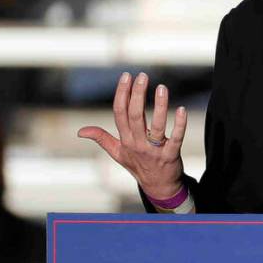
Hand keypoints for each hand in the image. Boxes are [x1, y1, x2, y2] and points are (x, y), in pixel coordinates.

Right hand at [78, 71, 187, 200]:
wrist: (158, 186)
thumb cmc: (137, 165)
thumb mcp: (117, 153)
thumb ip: (101, 139)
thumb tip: (80, 131)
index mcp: (125, 140)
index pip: (120, 113)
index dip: (122, 94)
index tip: (127, 76)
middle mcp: (138, 144)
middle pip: (136, 116)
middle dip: (138, 95)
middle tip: (143, 76)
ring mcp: (155, 150)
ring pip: (157, 126)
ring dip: (160, 106)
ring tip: (162, 88)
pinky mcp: (171, 155)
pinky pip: (176, 138)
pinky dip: (180, 124)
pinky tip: (182, 110)